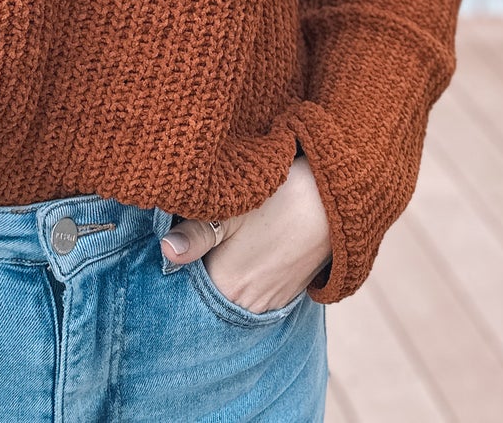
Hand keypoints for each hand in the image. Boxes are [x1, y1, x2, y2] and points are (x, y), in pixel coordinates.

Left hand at [159, 150, 332, 313]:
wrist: (336, 198)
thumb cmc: (280, 198)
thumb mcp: (231, 210)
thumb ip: (195, 234)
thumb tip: (166, 250)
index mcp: (227, 288)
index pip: (188, 289)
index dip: (178, 267)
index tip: (169, 246)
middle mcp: (249, 306)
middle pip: (211, 293)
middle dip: (201, 270)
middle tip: (192, 240)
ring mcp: (272, 302)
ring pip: (235, 292)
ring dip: (226, 273)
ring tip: (220, 243)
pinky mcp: (289, 292)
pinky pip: (257, 292)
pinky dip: (247, 275)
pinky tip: (246, 249)